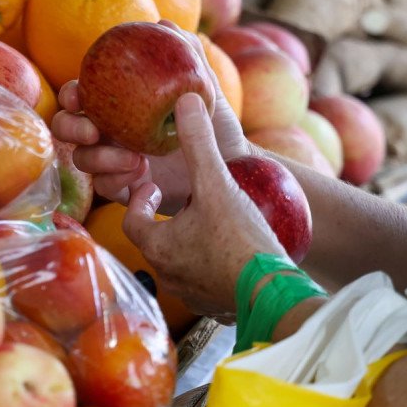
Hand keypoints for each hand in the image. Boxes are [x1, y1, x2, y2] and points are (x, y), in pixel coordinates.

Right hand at [50, 25, 249, 213]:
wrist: (232, 168)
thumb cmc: (217, 124)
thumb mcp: (206, 88)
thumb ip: (187, 56)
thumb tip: (163, 24)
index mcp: (118, 105)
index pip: (81, 96)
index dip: (71, 94)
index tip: (80, 96)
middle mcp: (109, 132)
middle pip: (67, 127)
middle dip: (69, 127)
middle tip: (92, 131)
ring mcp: (114, 161)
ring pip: (82, 159)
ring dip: (99, 159)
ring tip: (136, 160)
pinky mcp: (124, 189)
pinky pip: (104, 186)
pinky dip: (116, 180)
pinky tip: (142, 175)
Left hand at [122, 93, 288, 320]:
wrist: (276, 296)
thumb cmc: (240, 239)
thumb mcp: (217, 185)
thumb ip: (199, 144)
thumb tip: (185, 101)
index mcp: (157, 245)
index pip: (130, 218)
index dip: (139, 198)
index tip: (154, 185)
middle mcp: (166, 274)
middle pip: (152, 240)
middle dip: (162, 218)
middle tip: (182, 200)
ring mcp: (190, 294)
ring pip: (177, 262)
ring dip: (186, 241)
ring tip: (207, 221)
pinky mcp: (214, 306)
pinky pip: (203, 282)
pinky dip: (208, 265)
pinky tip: (229, 250)